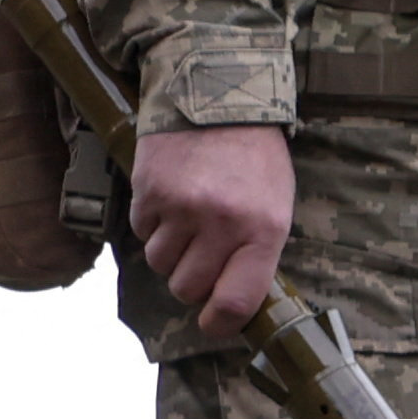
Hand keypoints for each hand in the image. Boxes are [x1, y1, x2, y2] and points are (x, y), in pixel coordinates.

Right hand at [130, 124, 295, 341]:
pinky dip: (152, 225)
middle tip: (202, 256)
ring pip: (159, 263)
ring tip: (188, 220)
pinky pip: (141, 232)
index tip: (214, 322)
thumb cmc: (255, 157)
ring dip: (170, 251)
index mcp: (262, 230)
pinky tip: (170, 200)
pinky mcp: (148, 190)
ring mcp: (180, 206)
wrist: (219, 95)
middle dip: (192, 280)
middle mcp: (220, 222)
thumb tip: (231, 301)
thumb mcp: (276, 204)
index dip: (220, 323)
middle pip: (187, 288)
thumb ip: (256, 253)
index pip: (235, 302)